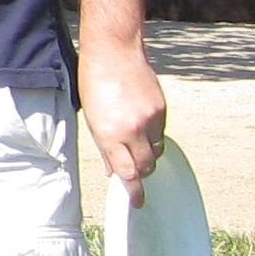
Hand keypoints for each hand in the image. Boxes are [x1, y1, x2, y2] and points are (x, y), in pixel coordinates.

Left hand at [76, 42, 165, 200]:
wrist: (114, 53)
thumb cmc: (95, 84)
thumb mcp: (91, 119)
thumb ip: (105, 148)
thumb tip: (113, 172)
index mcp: (110, 134)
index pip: (128, 173)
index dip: (134, 191)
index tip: (138, 202)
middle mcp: (133, 130)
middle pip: (146, 166)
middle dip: (141, 173)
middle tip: (133, 171)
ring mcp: (150, 119)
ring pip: (156, 151)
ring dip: (147, 154)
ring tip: (133, 142)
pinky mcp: (162, 109)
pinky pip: (160, 133)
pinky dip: (152, 135)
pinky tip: (140, 122)